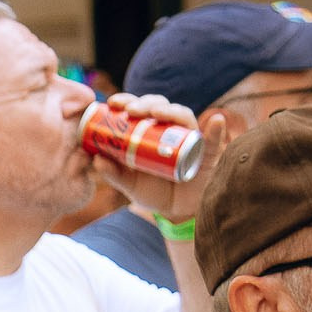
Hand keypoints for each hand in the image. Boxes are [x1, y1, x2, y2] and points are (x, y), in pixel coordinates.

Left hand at [91, 91, 203, 220]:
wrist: (177, 210)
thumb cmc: (153, 191)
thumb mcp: (129, 185)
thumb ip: (113, 174)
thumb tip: (96, 160)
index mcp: (149, 132)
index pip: (139, 109)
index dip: (127, 101)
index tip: (113, 103)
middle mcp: (170, 130)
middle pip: (160, 107)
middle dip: (145, 104)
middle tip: (132, 110)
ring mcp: (190, 138)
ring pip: (184, 117)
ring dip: (171, 112)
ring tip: (159, 113)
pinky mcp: (209, 152)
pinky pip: (214, 139)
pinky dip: (216, 129)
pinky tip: (215, 121)